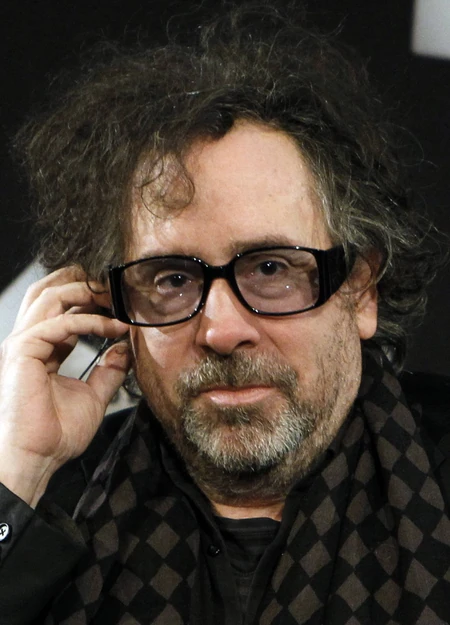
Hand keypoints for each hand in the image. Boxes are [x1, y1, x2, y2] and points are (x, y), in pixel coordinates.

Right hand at [0, 266, 130, 506]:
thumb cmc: (56, 434)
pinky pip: (59, 323)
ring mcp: (24, 343)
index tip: (123, 304)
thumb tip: (124, 349)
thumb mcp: (94, 396)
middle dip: (84, 284)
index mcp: (45, 349)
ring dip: (85, 292)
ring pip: (49, 296)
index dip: (93, 301)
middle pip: (50, 291)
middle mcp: (31, 341)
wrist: (38, 457)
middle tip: (117, 290)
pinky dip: (89, 321)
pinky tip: (111, 327)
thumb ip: (108, 370)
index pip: (64, 309)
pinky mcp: (23, 350)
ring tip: (115, 299)